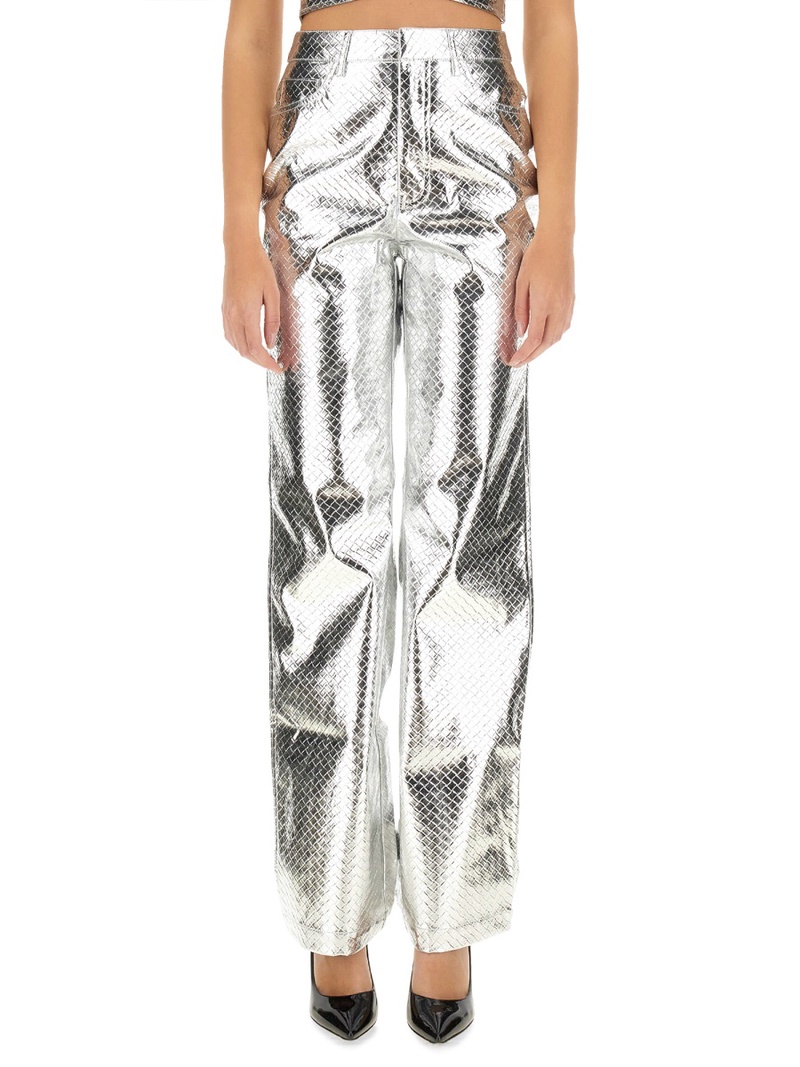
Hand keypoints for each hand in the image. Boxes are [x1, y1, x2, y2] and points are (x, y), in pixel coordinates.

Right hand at [222, 240, 283, 372]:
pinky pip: (229, 334)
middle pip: (244, 350)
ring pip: (235, 344)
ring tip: (263, 357)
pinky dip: (238, 345)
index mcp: (246, 312)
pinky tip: (248, 344)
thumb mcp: (273, 294)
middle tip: (273, 364)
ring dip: (249, 355)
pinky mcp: (224, 308)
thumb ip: (272, 321)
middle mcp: (233, 315)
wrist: (239, 250)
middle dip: (259, 362)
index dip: (266, 362)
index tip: (277, 368)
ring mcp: (226, 312)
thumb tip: (271, 343)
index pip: (255, 348)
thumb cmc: (258, 267)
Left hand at [509, 229, 574, 366]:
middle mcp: (559, 308)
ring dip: (544, 348)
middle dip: (533, 356)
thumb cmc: (537, 258)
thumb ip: (521, 310)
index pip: (534, 339)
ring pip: (557, 336)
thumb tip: (522, 331)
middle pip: (547, 343)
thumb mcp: (521, 284)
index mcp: (544, 304)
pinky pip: (564, 326)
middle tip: (519, 362)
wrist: (557, 241)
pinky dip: (553, 336)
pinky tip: (545, 336)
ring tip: (530, 352)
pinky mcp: (571, 300)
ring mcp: (567, 305)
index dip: (524, 354)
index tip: (514, 361)